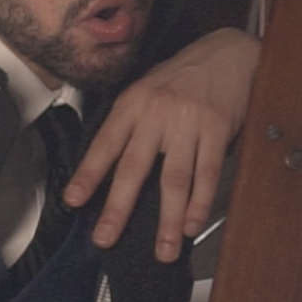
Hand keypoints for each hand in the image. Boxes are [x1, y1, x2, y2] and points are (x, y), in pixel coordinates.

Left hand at [64, 28, 259, 257]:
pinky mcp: (217, 130)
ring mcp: (188, 123)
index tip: (74, 201)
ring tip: (165, 249)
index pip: (106, 143)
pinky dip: (201, 202)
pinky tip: (194, 224)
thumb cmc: (184, 75)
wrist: (228, 52)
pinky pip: (208, 172)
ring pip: (174, 178)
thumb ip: (131, 122)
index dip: (88, 174)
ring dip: (169, 219)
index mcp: (134, 104)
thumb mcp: (147, 88)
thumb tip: (111, 167)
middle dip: (118, 208)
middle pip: (134, 167)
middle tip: (106, 238)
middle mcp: (157, 114)